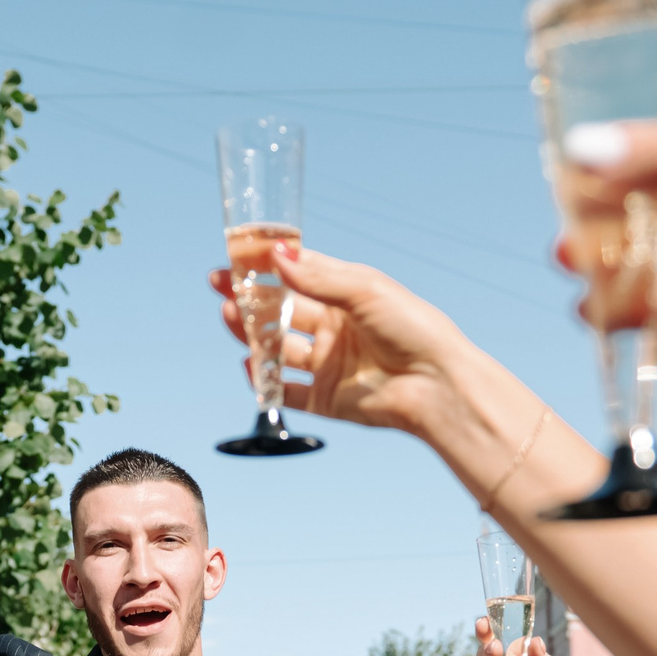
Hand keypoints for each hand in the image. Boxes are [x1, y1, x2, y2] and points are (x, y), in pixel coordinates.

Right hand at [208, 245, 475, 438]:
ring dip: (252, 334)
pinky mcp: (325, 399)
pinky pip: (285, 391)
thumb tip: (277, 256)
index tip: (237, 256)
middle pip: (281, 311)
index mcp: (346, 297)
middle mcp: (334, 329)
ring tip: (231, 317)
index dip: (267, 265)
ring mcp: (328, 364)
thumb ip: (318, 277)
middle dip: (249, 299)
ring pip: (278, 349)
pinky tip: (251, 365)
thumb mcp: (365, 290)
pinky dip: (265, 381)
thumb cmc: (414, 329)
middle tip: (220, 286)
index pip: (298, 275)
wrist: (436, 384)